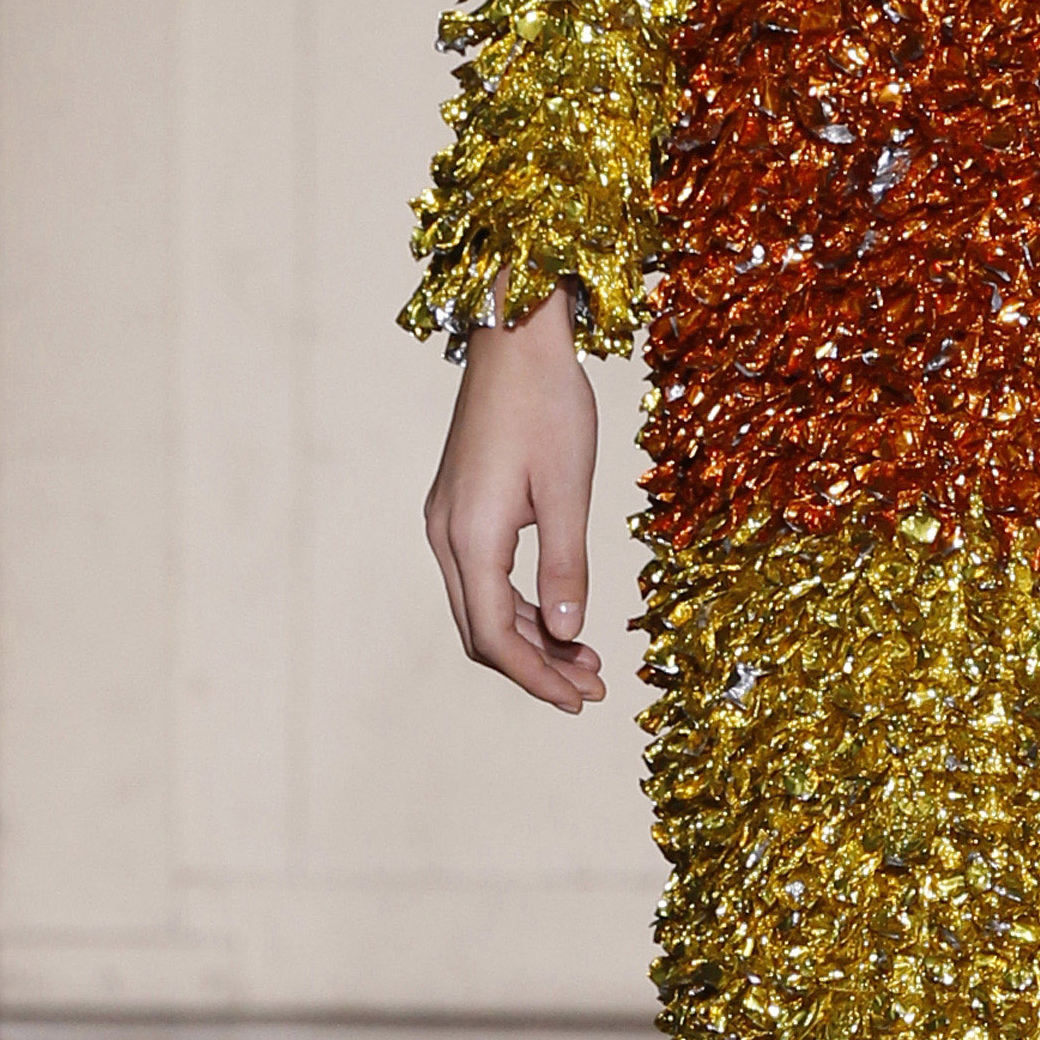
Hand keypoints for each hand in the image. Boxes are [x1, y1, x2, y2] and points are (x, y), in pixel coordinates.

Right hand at [422, 291, 608, 712]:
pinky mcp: (460, 508)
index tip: (580, 700)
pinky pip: (483, 576)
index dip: (537, 677)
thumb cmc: (549, 406)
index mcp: (471, 537)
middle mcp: (447, 536)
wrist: (516, 339)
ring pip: (481, 605)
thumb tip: (568, 633)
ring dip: (531, 637)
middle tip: (592, 687)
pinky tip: (559, 614)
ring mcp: (448, 522)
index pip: (495, 636)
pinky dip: (519, 604)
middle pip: (482, 631)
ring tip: (587, 659)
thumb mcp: (568, 490)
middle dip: (536, 666)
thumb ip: (566, 566)